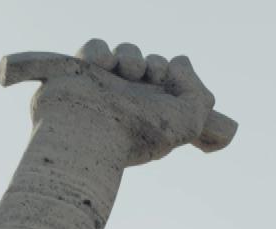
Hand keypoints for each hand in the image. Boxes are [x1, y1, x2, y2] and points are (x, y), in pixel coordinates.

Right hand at [24, 40, 218, 165]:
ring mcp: (101, 88)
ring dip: (130, 56)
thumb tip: (180, 63)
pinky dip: (98, 51)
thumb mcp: (188, 120)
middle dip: (151, 63)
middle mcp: (127, 102)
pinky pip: (94, 48)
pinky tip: (100, 66)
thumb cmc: (138, 132)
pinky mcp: (76, 75)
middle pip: (147, 63)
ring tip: (124, 72)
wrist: (88, 134)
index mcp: (151, 113)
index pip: (168, 80)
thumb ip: (199, 94)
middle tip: (146, 76)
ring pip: (123, 52)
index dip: (172, 72)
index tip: (166, 78)